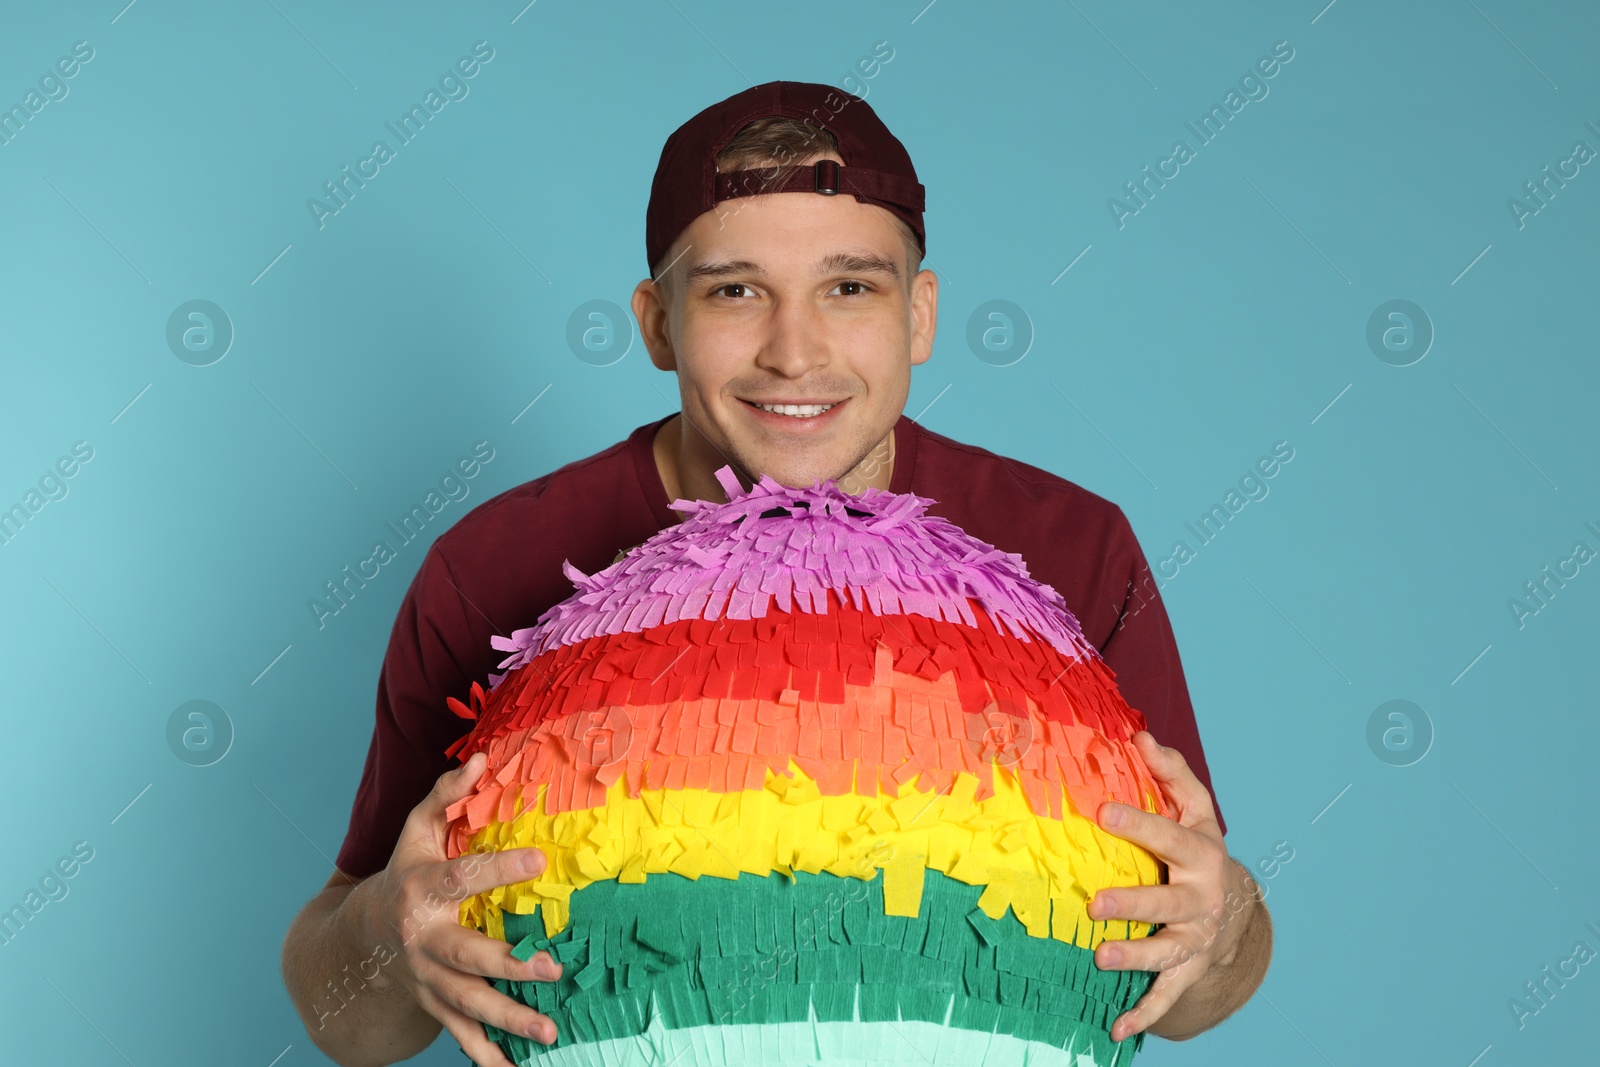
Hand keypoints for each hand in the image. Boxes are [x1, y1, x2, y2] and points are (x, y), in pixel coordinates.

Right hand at [353, 751, 562, 1065]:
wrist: (358, 940)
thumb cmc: (401, 874)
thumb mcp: (416, 831)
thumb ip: (446, 795)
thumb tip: (480, 758)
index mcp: (421, 890)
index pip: (462, 877)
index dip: (499, 869)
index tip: (540, 861)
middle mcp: (423, 940)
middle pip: (466, 956)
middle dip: (508, 966)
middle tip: (552, 968)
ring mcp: (428, 979)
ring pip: (469, 1004)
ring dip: (510, 1020)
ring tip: (550, 1031)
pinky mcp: (435, 1006)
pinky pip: (462, 1036)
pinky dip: (488, 1058)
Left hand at [1087, 731, 1256, 1041]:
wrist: (1237, 907)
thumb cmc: (1198, 848)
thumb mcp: (1194, 809)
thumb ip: (1170, 772)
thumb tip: (1140, 736)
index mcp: (1199, 854)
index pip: (1167, 836)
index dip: (1137, 823)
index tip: (1101, 811)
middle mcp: (1201, 900)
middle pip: (1166, 903)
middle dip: (1133, 905)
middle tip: (1095, 905)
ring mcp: (1195, 938)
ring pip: (1165, 951)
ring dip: (1134, 957)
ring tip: (1100, 959)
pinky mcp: (1188, 969)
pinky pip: (1167, 995)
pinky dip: (1144, 1013)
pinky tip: (1117, 1030)